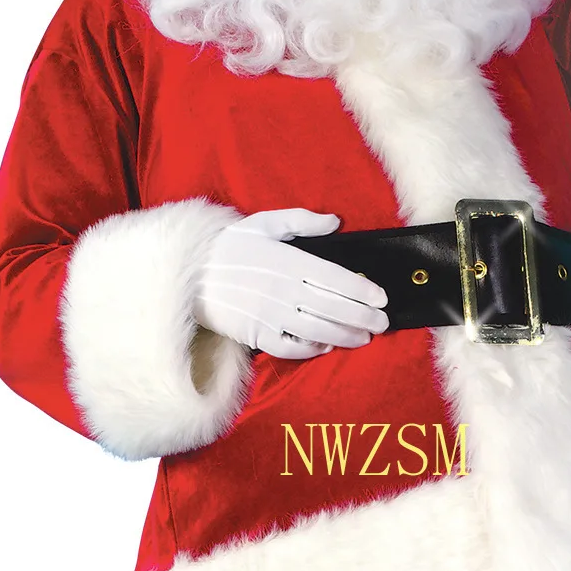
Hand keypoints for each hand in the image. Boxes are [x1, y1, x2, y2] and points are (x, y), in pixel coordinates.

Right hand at [192, 208, 389, 358]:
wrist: (187, 272)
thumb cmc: (228, 246)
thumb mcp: (263, 223)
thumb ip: (301, 221)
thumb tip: (334, 221)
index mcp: (287, 261)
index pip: (335, 278)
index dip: (362, 290)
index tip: (382, 298)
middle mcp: (282, 290)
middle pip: (333, 307)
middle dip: (363, 317)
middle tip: (383, 323)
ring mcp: (269, 314)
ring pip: (317, 330)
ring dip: (346, 336)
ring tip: (365, 337)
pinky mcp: (256, 334)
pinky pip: (290, 347)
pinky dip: (311, 349)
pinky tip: (326, 346)